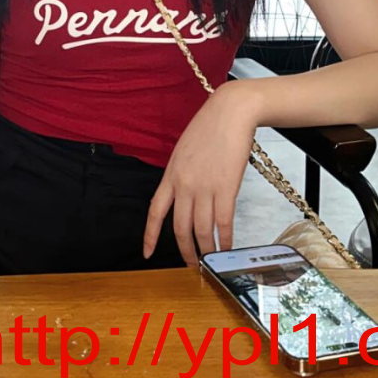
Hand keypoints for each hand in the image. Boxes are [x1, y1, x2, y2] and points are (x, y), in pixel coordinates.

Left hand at [144, 84, 259, 265]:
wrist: (230, 112)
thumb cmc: (210, 127)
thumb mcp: (184, 150)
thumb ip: (181, 173)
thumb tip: (183, 195)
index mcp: (171, 174)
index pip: (155, 211)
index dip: (149, 235)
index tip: (146, 253)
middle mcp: (184, 184)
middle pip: (179, 227)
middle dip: (185, 251)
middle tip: (193, 265)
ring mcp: (205, 187)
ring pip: (201, 230)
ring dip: (206, 250)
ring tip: (211, 262)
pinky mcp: (226, 188)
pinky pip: (223, 223)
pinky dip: (225, 240)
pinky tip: (227, 248)